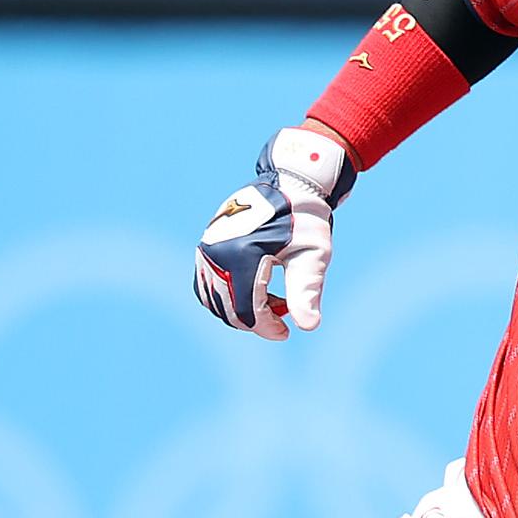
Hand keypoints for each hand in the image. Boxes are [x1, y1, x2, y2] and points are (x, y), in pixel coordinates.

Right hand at [192, 125, 349, 340]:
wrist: (288, 185)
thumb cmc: (305, 220)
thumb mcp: (313, 255)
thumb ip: (307, 292)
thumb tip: (309, 326)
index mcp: (242, 256)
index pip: (247, 311)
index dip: (266, 328)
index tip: (286, 332)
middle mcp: (217, 254)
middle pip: (229, 309)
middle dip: (257, 320)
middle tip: (284, 313)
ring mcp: (206, 250)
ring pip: (216, 300)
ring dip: (242, 308)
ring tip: (273, 298)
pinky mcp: (205, 248)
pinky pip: (208, 285)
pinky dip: (229, 295)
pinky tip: (256, 289)